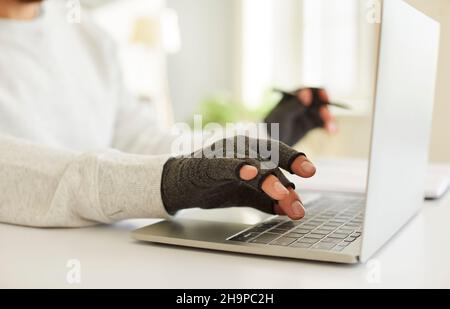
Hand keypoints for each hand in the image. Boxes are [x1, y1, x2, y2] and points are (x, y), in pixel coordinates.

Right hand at [161, 136, 316, 219]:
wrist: (179, 184)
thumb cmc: (214, 185)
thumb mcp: (245, 194)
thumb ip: (267, 199)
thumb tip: (292, 210)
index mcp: (251, 150)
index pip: (278, 153)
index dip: (294, 159)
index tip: (310, 172)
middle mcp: (241, 146)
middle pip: (269, 155)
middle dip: (288, 168)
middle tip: (305, 182)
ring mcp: (224, 153)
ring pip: (252, 161)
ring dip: (268, 177)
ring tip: (282, 192)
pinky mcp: (208, 164)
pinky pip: (225, 164)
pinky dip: (238, 167)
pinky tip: (250, 171)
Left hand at [265, 87, 336, 145]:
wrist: (271, 146)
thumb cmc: (273, 128)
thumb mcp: (282, 116)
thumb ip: (294, 105)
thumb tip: (307, 92)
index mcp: (293, 96)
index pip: (308, 90)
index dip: (318, 92)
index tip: (324, 97)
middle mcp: (301, 103)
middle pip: (318, 102)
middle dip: (324, 109)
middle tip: (327, 117)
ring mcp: (306, 113)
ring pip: (321, 113)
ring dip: (328, 119)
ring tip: (331, 127)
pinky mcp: (310, 124)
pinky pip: (322, 123)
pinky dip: (328, 126)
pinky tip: (333, 131)